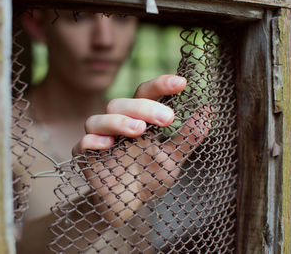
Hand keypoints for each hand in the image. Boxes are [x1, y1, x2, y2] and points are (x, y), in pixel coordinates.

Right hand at [72, 74, 209, 226]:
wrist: (128, 206)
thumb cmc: (149, 177)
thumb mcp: (173, 159)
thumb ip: (188, 137)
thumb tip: (209, 110)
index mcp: (138, 119)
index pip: (144, 94)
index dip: (160, 85)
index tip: (182, 83)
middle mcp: (116, 124)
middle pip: (120, 103)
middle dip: (143, 107)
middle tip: (168, 119)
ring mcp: (99, 140)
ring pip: (97, 119)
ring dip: (118, 121)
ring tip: (139, 130)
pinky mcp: (85, 158)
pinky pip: (81, 145)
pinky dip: (91, 141)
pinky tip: (106, 145)